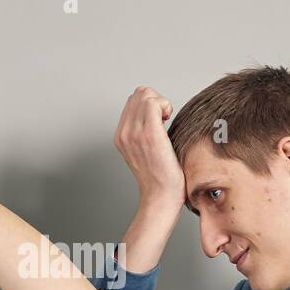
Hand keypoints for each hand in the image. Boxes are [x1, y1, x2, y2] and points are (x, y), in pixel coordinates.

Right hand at [113, 87, 185, 206]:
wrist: (161, 196)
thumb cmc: (160, 177)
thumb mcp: (144, 152)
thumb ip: (143, 132)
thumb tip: (157, 112)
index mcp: (121, 136)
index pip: (133, 100)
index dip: (150, 104)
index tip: (160, 119)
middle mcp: (124, 133)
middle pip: (139, 94)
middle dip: (156, 100)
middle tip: (165, 118)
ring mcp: (134, 133)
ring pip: (146, 95)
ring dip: (161, 102)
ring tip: (166, 119)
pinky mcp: (149, 134)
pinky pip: (153, 102)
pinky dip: (165, 104)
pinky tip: (168, 118)